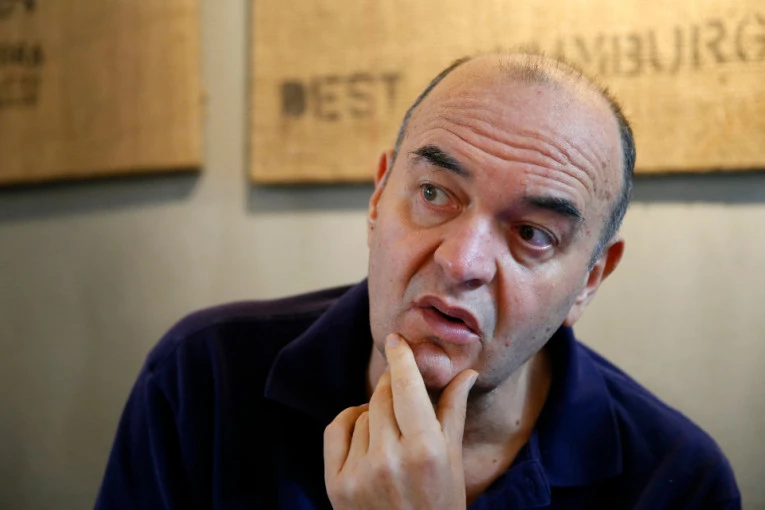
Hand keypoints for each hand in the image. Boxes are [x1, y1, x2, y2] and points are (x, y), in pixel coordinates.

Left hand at [324, 333, 477, 509]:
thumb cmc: (440, 506)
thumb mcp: (452, 461)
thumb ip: (453, 412)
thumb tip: (466, 372)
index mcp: (426, 450)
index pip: (408, 387)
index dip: (401, 358)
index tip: (396, 338)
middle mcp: (390, 459)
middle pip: (383, 395)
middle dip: (394, 388)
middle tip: (404, 394)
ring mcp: (359, 472)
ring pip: (362, 412)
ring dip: (376, 412)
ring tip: (392, 435)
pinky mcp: (336, 484)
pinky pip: (337, 429)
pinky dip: (350, 422)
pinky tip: (365, 431)